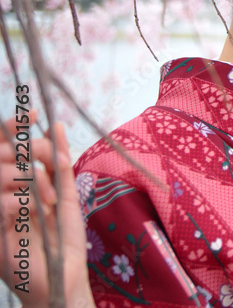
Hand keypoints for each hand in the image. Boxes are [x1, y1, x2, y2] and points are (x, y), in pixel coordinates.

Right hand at [1, 110, 93, 307]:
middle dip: (31, 150)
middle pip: (3, 154)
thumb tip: (55, 126)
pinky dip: (24, 201)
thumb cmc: (62, 241)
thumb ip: (57, 164)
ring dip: (32, 179)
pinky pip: (3, 203)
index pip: (4, 147)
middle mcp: (1, 196)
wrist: (63, 281)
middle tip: (55, 163)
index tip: (35, 113)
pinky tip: (38, 212)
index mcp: (13, 186)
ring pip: (2, 173)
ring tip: (50, 200)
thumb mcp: (64, 196)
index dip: (14, 126)